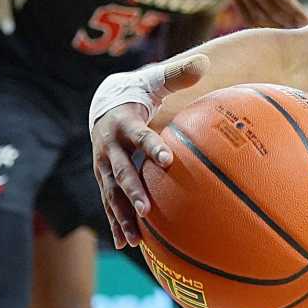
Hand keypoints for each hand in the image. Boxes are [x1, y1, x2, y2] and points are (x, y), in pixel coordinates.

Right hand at [90, 55, 208, 248]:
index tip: (167, 159)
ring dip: (121, 216)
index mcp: (124, 123)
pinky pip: (109, 204)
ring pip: (111, 195)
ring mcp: (103, 166)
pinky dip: (116, 224)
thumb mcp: (155, 79)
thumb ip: (178, 74)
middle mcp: (108, 147)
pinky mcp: (104, 179)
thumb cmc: (139, 92)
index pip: (139, 135)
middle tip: (146, 210)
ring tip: (134, 238)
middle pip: (120, 172)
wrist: (103, 103)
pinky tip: (126, 245)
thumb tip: (204, 62)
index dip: (151, 146)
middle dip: (132, 191)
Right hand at [231, 0, 307, 28]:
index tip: (307, 21)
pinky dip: (262, 25)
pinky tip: (276, 27)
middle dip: (288, 21)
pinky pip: (248, 18)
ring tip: (291, 29)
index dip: (295, 11)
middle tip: (302, 28)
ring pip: (258, 17)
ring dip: (275, 26)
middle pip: (270, 9)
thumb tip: (292, 7)